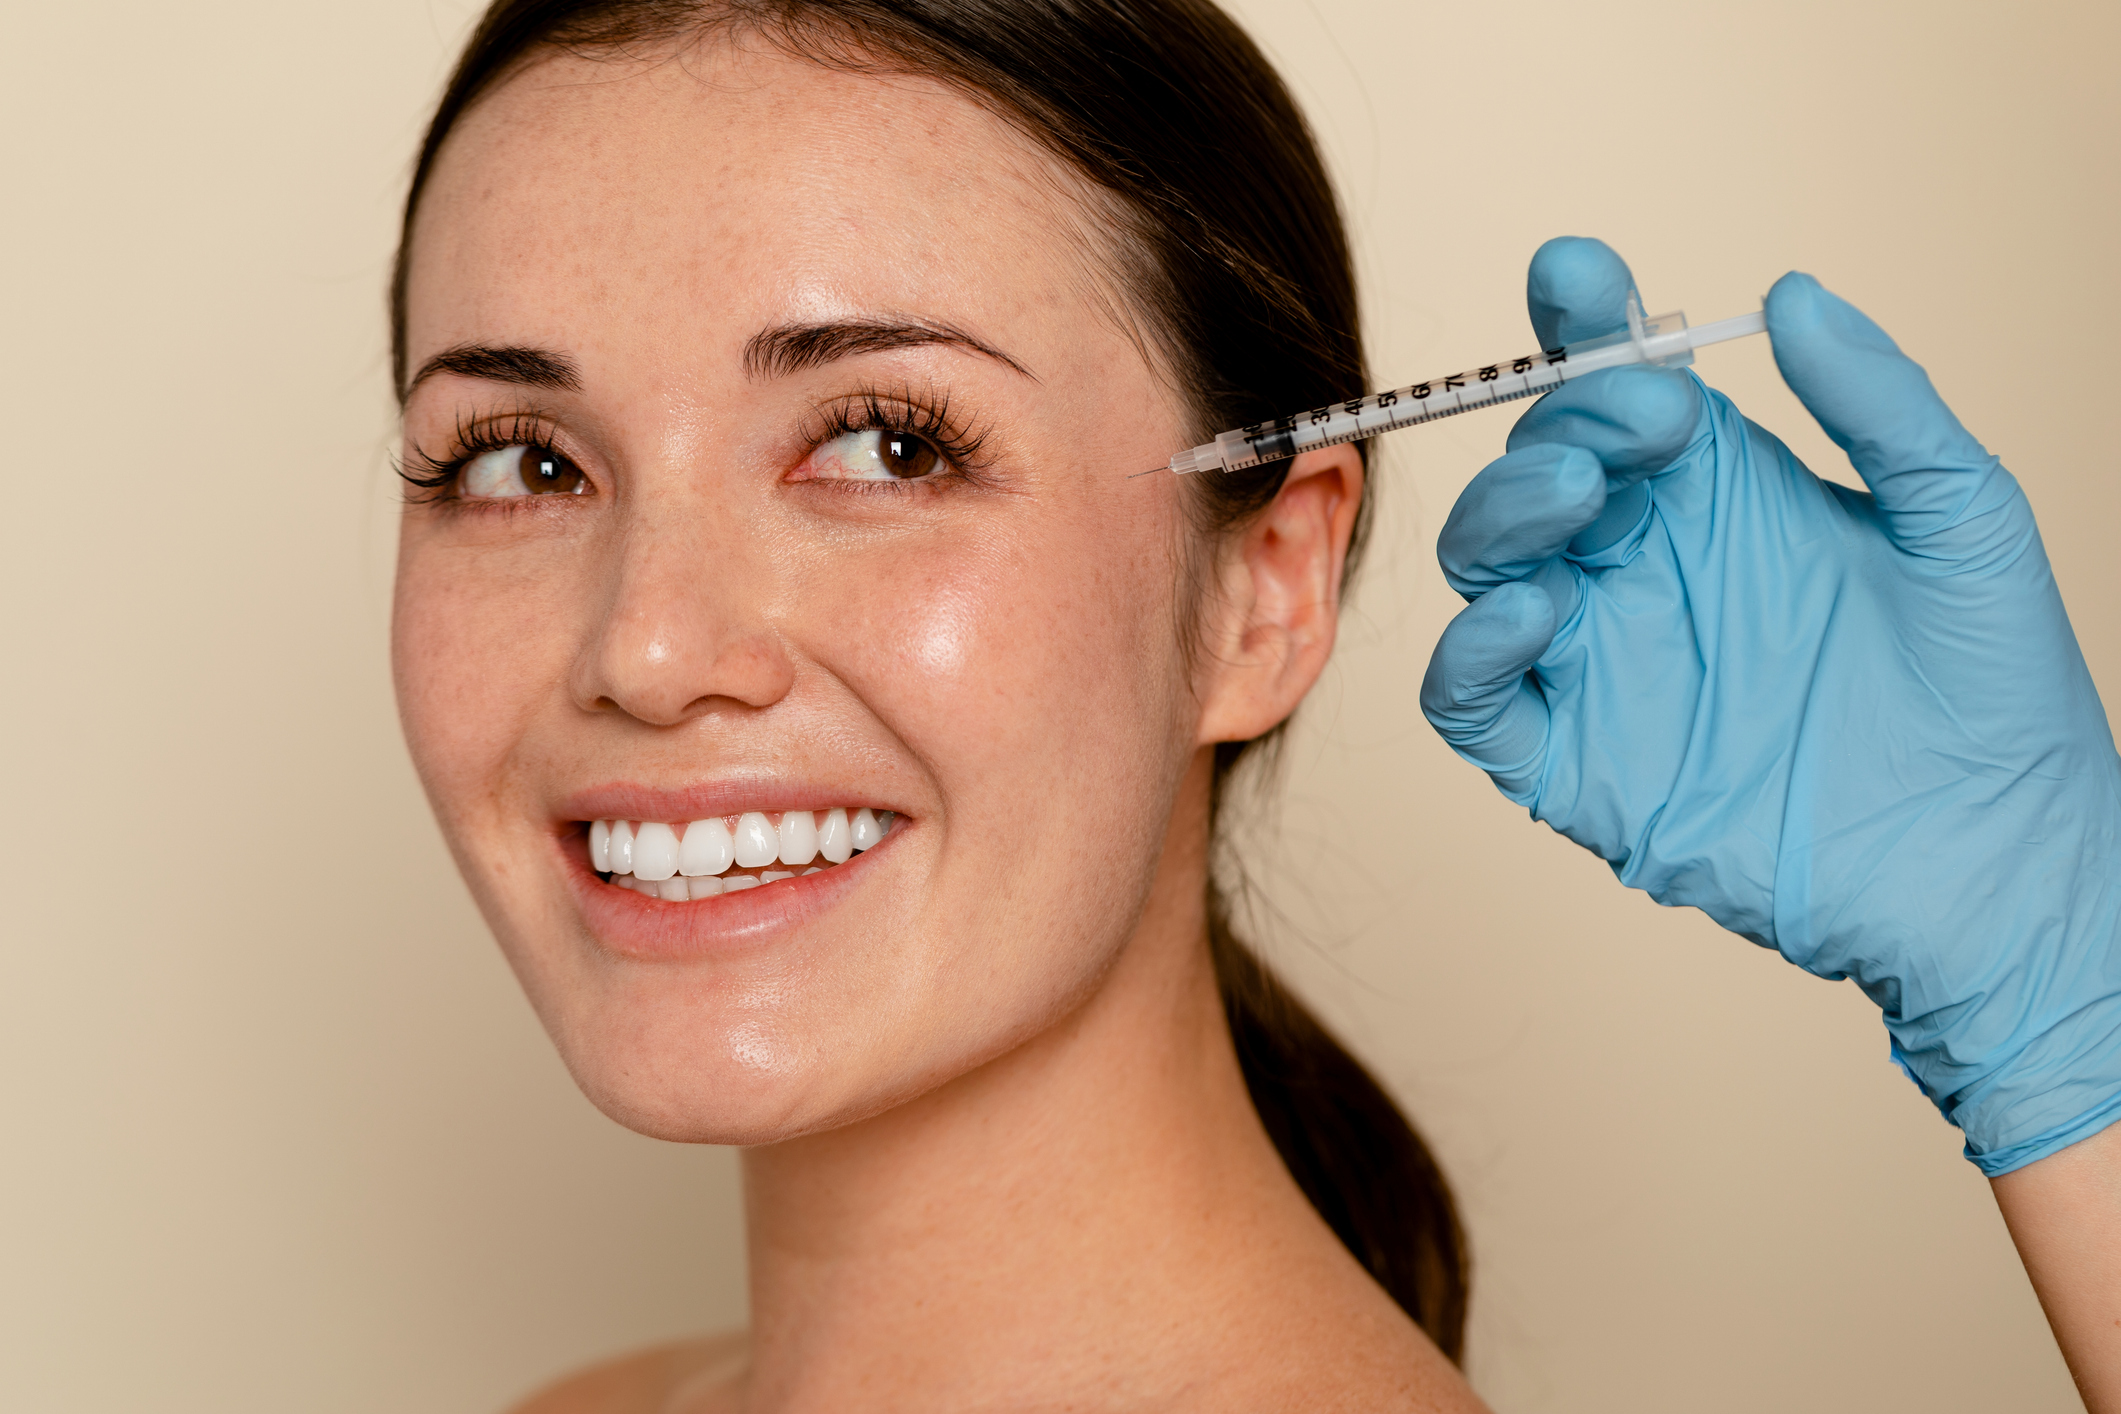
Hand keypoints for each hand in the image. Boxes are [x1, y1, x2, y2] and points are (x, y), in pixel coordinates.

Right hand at [1421, 236, 2120, 1173]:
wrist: (1997, 866)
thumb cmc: (1993, 694)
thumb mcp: (1961, 514)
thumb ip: (1880, 400)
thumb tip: (1788, 294)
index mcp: (1718, 497)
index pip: (1615, 389)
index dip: (1580, 324)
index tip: (1576, 273)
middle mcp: (1643, 567)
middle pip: (1537, 464)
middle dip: (1564, 421)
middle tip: (1647, 425)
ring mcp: (1599, 661)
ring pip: (1485, 561)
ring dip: (1503, 510)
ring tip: (1576, 495)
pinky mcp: (1571, 760)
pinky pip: (1471, 697)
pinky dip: (1473, 647)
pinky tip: (1539, 614)